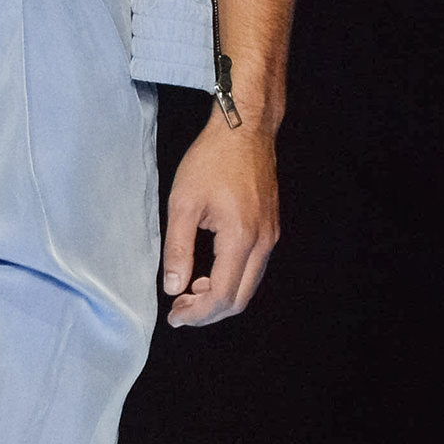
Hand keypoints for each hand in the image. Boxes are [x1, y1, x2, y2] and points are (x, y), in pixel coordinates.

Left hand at [160, 112, 279, 326]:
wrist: (244, 128)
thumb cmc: (211, 160)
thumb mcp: (183, 202)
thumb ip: (177, 248)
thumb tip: (173, 287)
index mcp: (241, 238)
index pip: (222, 295)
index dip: (197, 313)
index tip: (174, 315)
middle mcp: (263, 242)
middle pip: (240, 298)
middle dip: (209, 312)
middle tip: (180, 308)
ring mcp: (271, 235)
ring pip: (249, 285)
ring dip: (220, 296)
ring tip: (189, 290)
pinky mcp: (270, 227)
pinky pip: (254, 267)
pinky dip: (232, 279)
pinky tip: (208, 271)